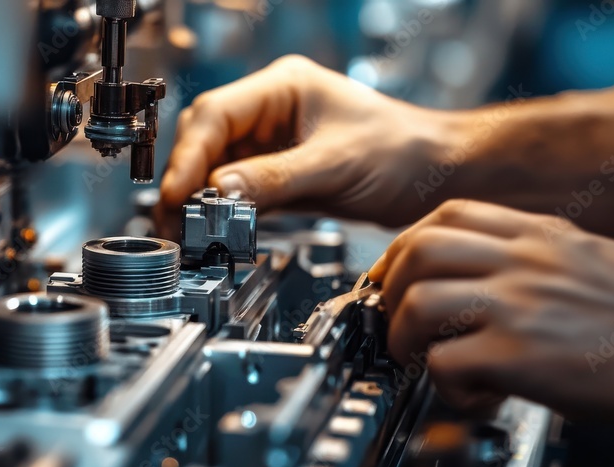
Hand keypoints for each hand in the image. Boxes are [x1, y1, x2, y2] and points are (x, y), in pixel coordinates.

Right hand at [157, 55, 460, 234]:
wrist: (439, 178)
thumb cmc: (406, 151)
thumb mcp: (336, 164)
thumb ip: (275, 179)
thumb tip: (220, 192)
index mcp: (283, 88)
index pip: (215, 115)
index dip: (189, 156)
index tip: (177, 193)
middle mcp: (271, 113)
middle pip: (206, 141)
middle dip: (186, 181)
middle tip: (175, 219)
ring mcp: (274, 145)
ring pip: (216, 169)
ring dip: (200, 201)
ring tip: (187, 232)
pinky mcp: (280, 176)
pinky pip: (238, 192)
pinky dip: (223, 212)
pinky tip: (215, 231)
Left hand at [368, 200, 613, 425]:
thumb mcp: (586, 254)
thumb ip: (531, 252)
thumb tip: (483, 263)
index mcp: (537, 234)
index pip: (447, 215)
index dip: (407, 245)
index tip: (398, 274)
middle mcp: (522, 261)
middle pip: (418, 249)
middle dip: (390, 287)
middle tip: (395, 319)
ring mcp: (517, 305)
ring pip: (417, 302)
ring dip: (403, 337)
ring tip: (420, 359)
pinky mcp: (518, 354)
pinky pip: (443, 363)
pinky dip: (442, 384)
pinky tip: (469, 392)